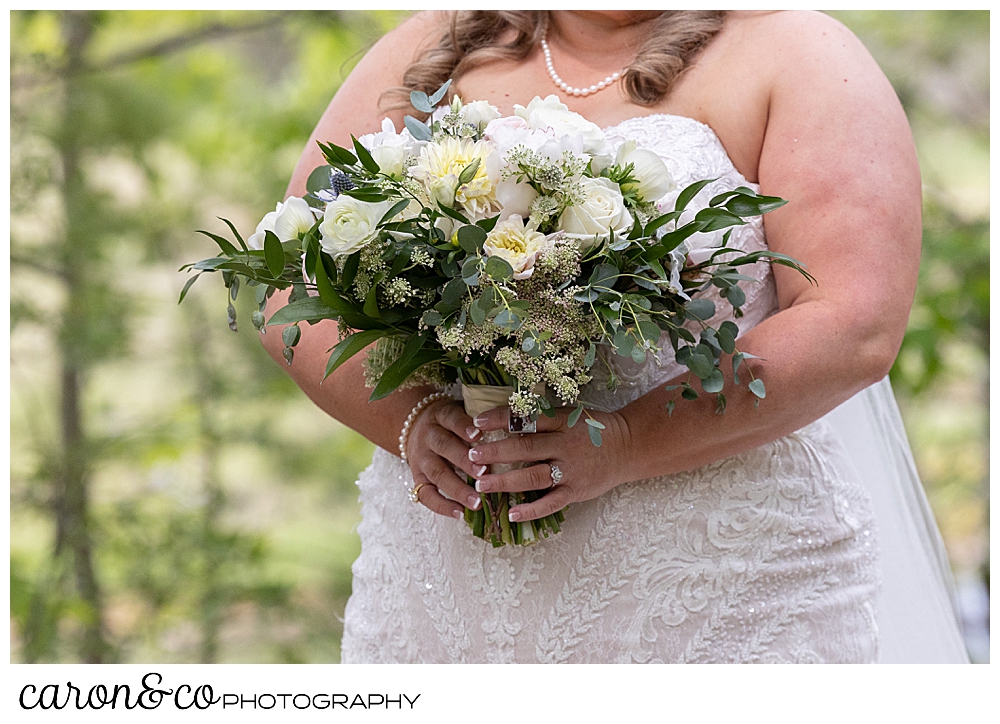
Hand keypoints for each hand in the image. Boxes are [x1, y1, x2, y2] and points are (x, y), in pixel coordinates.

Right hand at [405, 398, 486, 517]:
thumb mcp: (460, 412)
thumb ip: (479, 422)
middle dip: (464, 461)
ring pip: (437, 473)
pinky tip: (460, 514)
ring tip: (477, 502)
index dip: (463, 427)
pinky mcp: (417, 478)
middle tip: (484, 473)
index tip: (479, 435)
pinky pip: (426, 495)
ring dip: (457, 489)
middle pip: (444, 446)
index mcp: (441, 416)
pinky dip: (442, 506)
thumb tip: (511, 433)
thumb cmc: (450, 423)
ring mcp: (421, 459)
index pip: (451, 419)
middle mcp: (428, 437)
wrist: (414, 426)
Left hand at [468, 406, 632, 521]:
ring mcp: (570, 470)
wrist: (628, 447)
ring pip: (533, 476)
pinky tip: (512, 513)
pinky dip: (531, 510)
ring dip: (505, 481)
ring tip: (481, 484)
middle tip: (471, 455)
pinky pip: (551, 503)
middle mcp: (564, 446)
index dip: (500, 419)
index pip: (526, 419)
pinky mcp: (576, 491)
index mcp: (561, 422)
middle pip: (526, 448)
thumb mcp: (570, 414)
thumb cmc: (592, 429)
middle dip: (496, 452)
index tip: (476, 422)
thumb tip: (504, 417)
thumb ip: (542, 418)